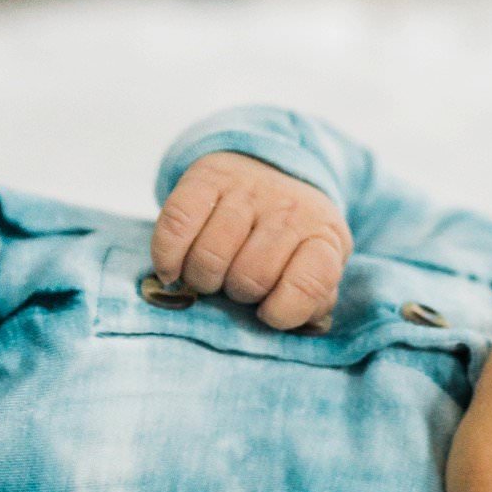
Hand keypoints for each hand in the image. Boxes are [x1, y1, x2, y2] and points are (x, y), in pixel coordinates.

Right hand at [151, 151, 351, 330]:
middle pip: (250, 277)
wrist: (273, 172)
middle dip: (237, 294)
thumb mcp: (314, 269)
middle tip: (235, 287)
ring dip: (202, 279)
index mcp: (323, 238)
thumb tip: (289, 318)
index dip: (281, 311)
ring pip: (210, 256)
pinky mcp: (206, 176)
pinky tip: (173, 270)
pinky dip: (168, 258)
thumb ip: (311, 301)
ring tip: (210, 276)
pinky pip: (177, 225)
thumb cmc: (292, 241)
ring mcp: (248, 189)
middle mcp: (289, 209)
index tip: (267, 312)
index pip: (307, 286)